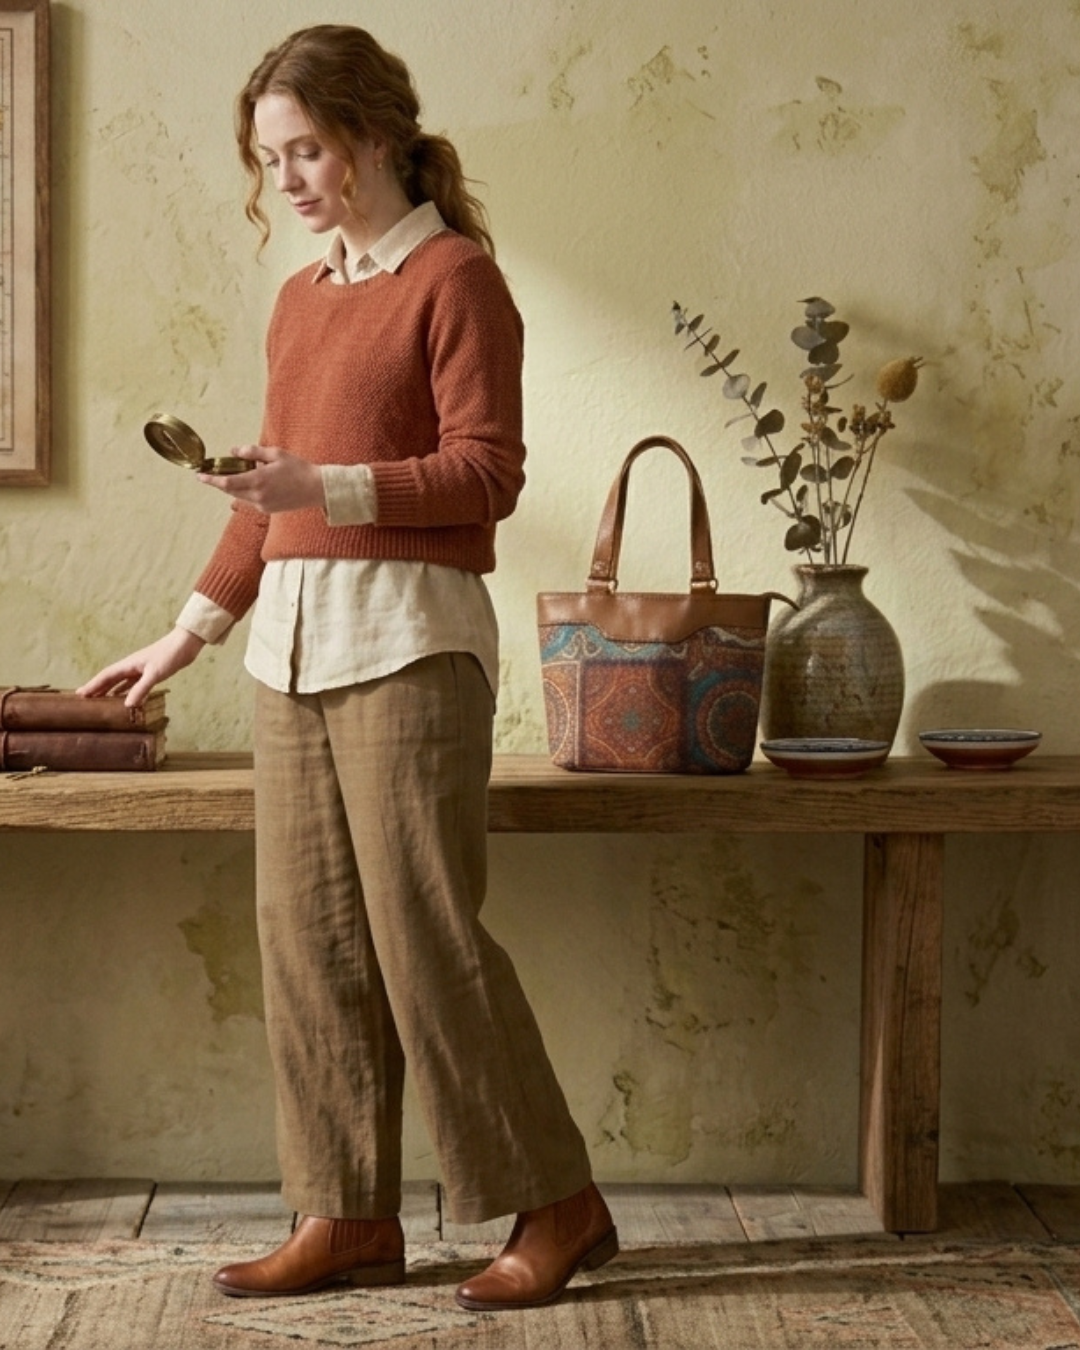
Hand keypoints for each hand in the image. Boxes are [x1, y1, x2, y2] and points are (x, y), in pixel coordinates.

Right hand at [76, 626, 205, 707]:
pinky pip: (133, 684)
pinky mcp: (151, 673)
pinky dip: (127, 692)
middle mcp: (131, 666)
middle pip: (110, 679)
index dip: (92, 685)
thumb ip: (141, 689)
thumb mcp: (155, 674)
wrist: (186, 644)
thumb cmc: (170, 655)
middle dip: (97, 688)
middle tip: (84, 699)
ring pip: (121, 682)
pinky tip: (126, 699)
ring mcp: (141, 669)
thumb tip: (126, 705)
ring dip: (110, 691)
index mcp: (128, 664)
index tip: (80, 694)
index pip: (106, 676)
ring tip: (100, 701)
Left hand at [198, 445, 324, 513]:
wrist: (317, 489)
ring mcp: (262, 505)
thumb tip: (234, 451)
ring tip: (238, 473)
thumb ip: (253, 452)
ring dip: (234, 486)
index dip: (211, 480)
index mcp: (258, 480)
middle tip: (212, 471)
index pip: (227, 482)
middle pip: (230, 490)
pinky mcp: (267, 510)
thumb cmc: (298, 469)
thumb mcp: (275, 454)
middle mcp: (257, 496)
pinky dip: (246, 490)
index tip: (199, 475)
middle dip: (220, 481)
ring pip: (239, 495)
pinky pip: (250, 499)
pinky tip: (255, 481)